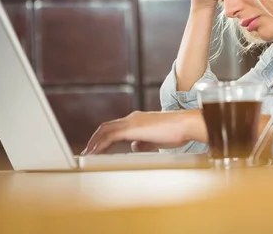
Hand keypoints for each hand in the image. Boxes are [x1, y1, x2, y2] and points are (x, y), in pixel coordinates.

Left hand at [81, 110, 205, 154]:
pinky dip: (100, 144)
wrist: (185, 125)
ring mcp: (131, 121)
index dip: (104, 138)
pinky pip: (110, 135)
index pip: (115, 127)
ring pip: (105, 129)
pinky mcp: (132, 128)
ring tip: (87, 154)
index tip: (97, 149)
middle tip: (87, 152)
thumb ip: (144, 142)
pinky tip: (95, 153)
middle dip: (95, 139)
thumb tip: (133, 147)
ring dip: (94, 142)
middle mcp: (132, 118)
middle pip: (106, 127)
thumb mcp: (157, 140)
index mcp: (138, 120)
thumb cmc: (176, 132)